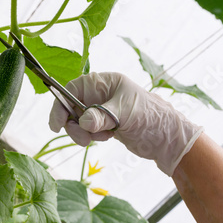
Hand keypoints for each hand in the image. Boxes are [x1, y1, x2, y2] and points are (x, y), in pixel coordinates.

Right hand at [49, 72, 202, 175]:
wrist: (165, 137)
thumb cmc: (150, 116)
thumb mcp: (125, 113)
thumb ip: (102, 116)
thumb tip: (82, 122)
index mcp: (103, 82)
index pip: (72, 89)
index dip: (60, 105)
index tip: (57, 125)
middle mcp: (99, 94)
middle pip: (71, 107)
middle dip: (74, 125)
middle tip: (84, 140)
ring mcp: (100, 109)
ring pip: (77, 121)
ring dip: (84, 133)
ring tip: (103, 137)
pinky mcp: (103, 123)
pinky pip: (86, 130)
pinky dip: (92, 136)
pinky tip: (109, 137)